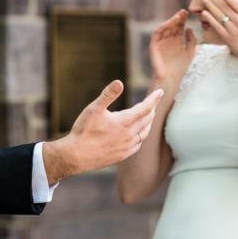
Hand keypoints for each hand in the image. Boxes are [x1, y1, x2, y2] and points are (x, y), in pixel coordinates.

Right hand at [42, 80, 163, 183]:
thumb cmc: (83, 131)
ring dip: (148, 123)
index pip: (145, 108)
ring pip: (144, 133)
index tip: (160, 92)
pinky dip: (141, 136)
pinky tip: (138, 134)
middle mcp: (129, 135)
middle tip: (154, 101)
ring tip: (149, 116)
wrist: (76, 156)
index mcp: (124, 122)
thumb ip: (108, 95)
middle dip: (152, 109)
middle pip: (147, 120)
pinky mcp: (122, 155)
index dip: (154, 99)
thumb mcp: (94, 109)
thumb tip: (119, 82)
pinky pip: (138, 144)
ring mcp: (127, 147)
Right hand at [150, 10, 196, 86]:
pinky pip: (157, 33)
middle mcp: (168, 39)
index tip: (190, 14)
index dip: (184, 20)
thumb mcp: (190, 52)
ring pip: (165, 27)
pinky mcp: (154, 46)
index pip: (179, 27)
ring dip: (171, 21)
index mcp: (177, 40)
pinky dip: (163, 27)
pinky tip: (170, 23)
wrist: (170, 79)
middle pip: (173, 25)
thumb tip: (189, 28)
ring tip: (179, 16)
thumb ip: (191, 40)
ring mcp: (161, 42)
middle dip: (178, 18)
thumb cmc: (180, 68)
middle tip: (185, 12)